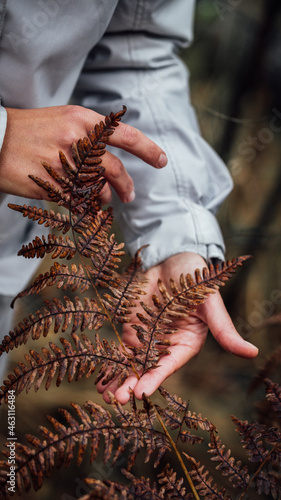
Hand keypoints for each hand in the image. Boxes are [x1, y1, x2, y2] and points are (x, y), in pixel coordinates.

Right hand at [0, 106, 166, 200]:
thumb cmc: (31, 129)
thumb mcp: (63, 119)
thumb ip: (90, 136)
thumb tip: (112, 166)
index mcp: (82, 120)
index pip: (126, 135)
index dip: (148, 149)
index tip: (162, 160)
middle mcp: (77, 141)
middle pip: (115, 169)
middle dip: (127, 186)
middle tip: (130, 196)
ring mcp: (64, 164)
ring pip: (98, 189)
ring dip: (103, 197)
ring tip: (102, 199)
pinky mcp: (52, 185)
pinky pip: (78, 200)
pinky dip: (83, 203)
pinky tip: (80, 201)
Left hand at [97, 252, 257, 403]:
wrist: (172, 259)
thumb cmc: (195, 279)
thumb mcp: (209, 303)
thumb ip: (224, 329)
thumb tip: (253, 352)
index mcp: (186, 344)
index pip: (168, 365)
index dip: (155, 377)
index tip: (142, 391)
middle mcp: (165, 346)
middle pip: (146, 368)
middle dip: (132, 383)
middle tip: (118, 399)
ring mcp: (147, 339)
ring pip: (131, 363)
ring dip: (118, 379)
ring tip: (104, 394)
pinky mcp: (132, 330)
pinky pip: (120, 350)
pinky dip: (110, 363)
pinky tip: (100, 378)